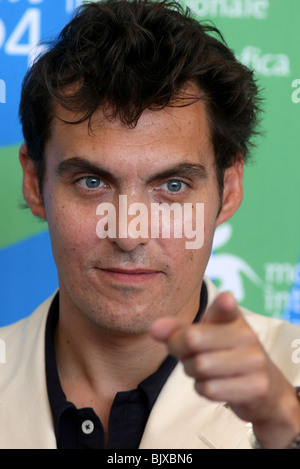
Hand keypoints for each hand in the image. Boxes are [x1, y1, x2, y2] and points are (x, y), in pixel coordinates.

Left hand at [150, 292, 299, 447]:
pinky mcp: (256, 387)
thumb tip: (154, 328)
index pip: (226, 307)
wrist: (262, 387)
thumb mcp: (200, 337)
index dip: (224, 304)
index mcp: (232, 317)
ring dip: (193, 373)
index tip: (225, 300)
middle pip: (192, 339)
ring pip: (199, 367)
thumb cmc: (222, 354)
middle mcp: (247, 335)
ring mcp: (254, 361)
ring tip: (205, 370)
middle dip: (182, 352)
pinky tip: (215, 384)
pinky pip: (210, 389)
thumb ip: (176, 330)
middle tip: (191, 355)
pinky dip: (203, 389)